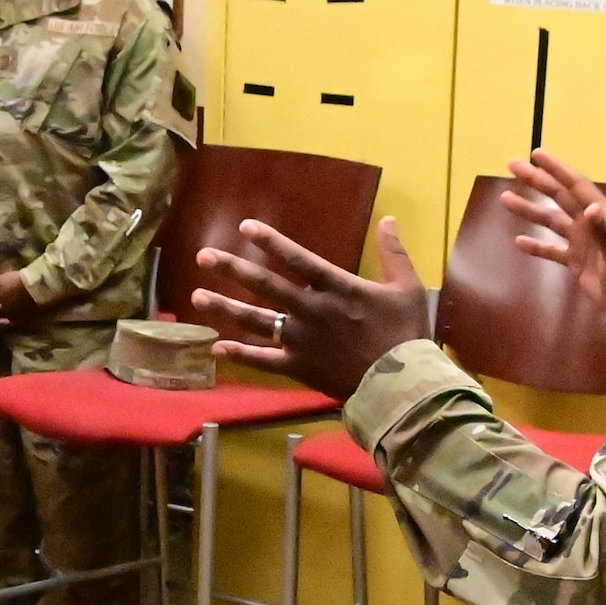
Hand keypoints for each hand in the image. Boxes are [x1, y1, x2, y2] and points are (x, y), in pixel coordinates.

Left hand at [190, 216, 430, 401]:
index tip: (245, 226)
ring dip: (225, 308)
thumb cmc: (407, 335)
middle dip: (232, 269)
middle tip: (203, 256)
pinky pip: (264, 361)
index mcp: (338, 288)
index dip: (271, 241)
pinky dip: (240, 355)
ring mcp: (302, 340)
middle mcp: (312, 310)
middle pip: (265, 286)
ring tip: (197, 296)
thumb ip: (394, 252)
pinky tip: (217, 348)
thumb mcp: (409, 288)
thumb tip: (389, 219)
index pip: (298, 258)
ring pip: (256, 321)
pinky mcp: (299, 367)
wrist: (402, 385)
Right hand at [503, 149, 605, 321]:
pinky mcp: (574, 260)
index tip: (536, 154)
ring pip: (550, 220)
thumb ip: (603, 232)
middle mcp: (588, 223)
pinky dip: (535, 245)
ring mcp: (580, 241)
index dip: (557, 169)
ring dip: (529, 210)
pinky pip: (550, 249)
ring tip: (505, 199)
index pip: (575, 185)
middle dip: (536, 180)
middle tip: (512, 166)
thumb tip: (590, 207)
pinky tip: (518, 241)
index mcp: (601, 215)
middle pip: (558, 196)